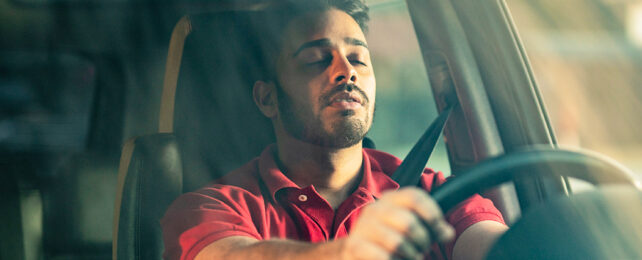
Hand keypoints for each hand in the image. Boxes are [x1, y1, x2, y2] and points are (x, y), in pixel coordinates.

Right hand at [340, 187, 454, 259]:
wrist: (356, 251)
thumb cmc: (388, 238)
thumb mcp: (409, 227)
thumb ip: (430, 227)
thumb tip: (447, 233)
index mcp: (389, 199)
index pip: (414, 197)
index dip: (432, 214)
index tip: (440, 230)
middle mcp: (375, 209)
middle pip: (409, 223)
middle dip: (423, 241)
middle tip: (423, 248)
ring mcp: (363, 227)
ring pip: (397, 243)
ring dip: (411, 255)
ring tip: (412, 257)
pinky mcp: (355, 246)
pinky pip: (384, 256)